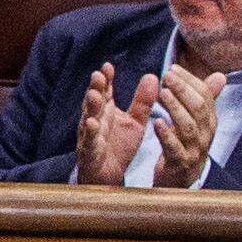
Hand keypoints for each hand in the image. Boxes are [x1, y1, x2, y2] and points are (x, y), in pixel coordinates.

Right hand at [72, 62, 152, 186]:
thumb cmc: (118, 145)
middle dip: (95, 88)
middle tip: (98, 75)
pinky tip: (93, 124)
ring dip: (90, 107)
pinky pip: (90, 141)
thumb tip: (153, 76)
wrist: (109, 176)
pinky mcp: (90, 152)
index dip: (105, 79)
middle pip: (94, 101)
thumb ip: (143, 101)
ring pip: (88, 118)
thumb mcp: (135, 121)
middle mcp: (95, 119)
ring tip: (94, 95)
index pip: (105, 91)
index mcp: (106, 111)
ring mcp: (90, 135)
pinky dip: (90, 133)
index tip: (108, 66)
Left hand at [143, 60, 223, 187]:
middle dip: (183, 90)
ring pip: (189, 127)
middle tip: (166, 76)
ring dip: (176, 108)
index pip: (204, 97)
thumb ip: (204, 99)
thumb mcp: (196, 122)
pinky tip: (157, 122)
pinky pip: (175, 149)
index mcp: (208, 122)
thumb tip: (220, 75)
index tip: (173, 68)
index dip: (190, 81)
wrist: (180, 182)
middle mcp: (205, 135)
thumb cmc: (186, 146)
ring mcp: (194, 151)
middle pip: (199, 109)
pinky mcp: (179, 165)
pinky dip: (167, 135)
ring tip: (163, 94)